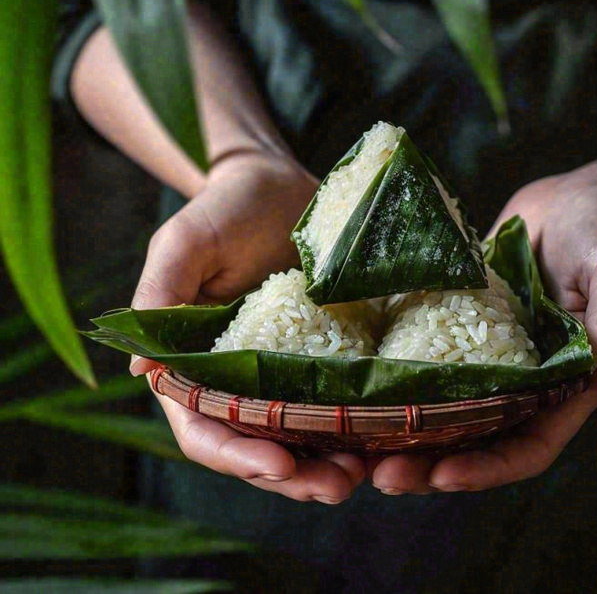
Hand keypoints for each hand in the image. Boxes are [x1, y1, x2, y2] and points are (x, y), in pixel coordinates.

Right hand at [130, 150, 365, 502]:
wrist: (277, 183)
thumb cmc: (223, 207)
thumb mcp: (185, 241)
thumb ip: (159, 295)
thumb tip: (140, 370)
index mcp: (190, 363)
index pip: (203, 428)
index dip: (236, 455)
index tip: (279, 465)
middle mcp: (234, 378)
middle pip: (255, 446)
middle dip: (293, 475)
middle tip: (337, 485)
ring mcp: (280, 372)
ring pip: (298, 436)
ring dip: (327, 462)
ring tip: (365, 471)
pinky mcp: (321, 357)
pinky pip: (334, 403)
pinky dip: (353, 426)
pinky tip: (383, 434)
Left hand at [370, 159, 596, 494]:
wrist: (581, 195)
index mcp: (568, 382)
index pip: (530, 443)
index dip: (489, 467)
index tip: (442, 476)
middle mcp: (526, 378)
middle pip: (478, 437)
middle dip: (431, 461)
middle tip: (381, 472)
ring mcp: (492, 353)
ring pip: (447, 405)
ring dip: (408, 428)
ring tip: (359, 442)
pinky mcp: (464, 319)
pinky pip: (430, 353)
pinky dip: (401, 374)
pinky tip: (359, 381)